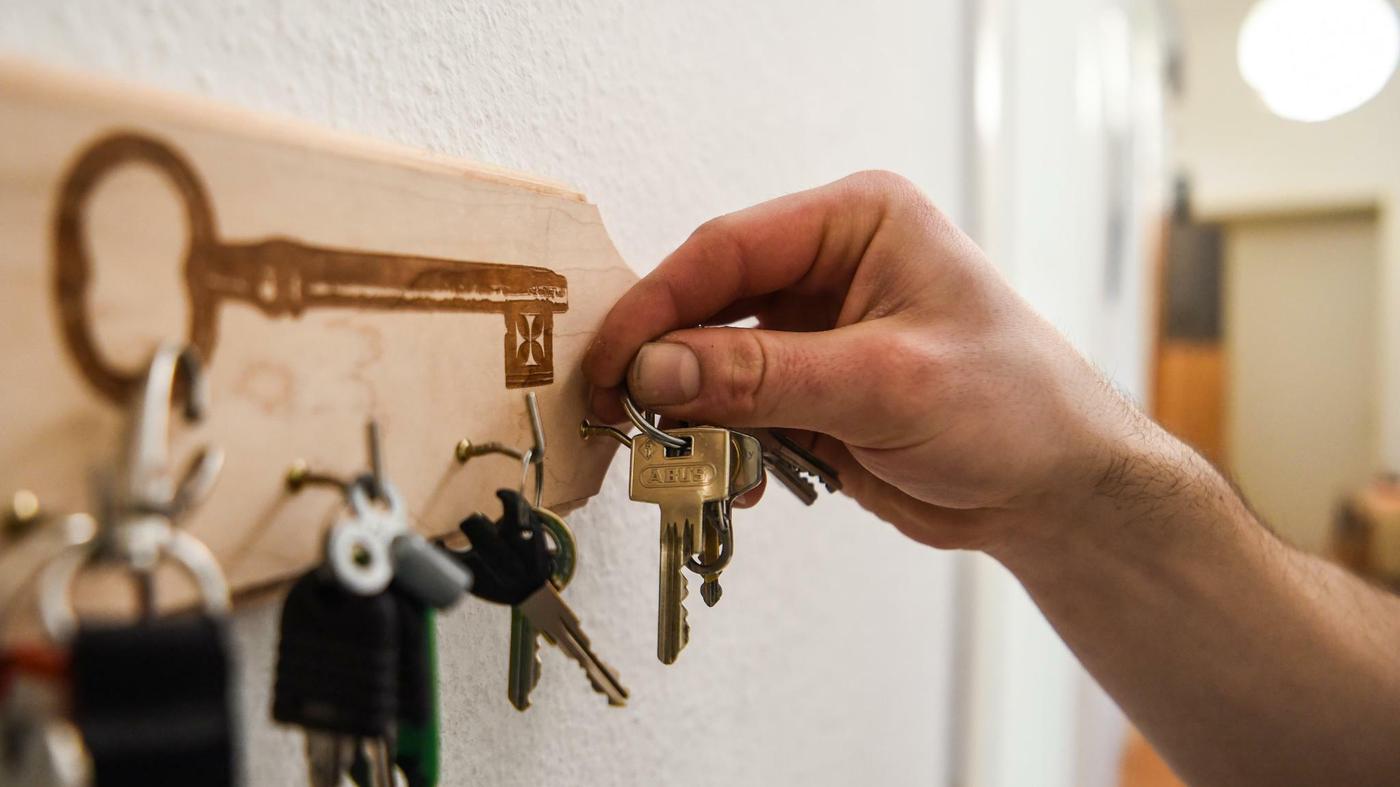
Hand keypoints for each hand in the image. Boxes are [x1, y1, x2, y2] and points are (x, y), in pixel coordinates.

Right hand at [583, 171, 1145, 552]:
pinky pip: (737, 410)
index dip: (659, 305)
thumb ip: (765, 377)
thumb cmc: (1017, 409)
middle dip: (668, 363)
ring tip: (679, 458)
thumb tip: (658, 368)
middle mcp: (829, 266)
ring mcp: (816, 331)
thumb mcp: (888, 384)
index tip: (615, 361)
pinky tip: (731, 477)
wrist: (1057, 492)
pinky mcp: (810, 390)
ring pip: (714, 362)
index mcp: (856, 222)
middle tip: (625, 414)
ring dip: (693, 414)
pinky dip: (721, 446)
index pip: (727, 249)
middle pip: (710, 303)